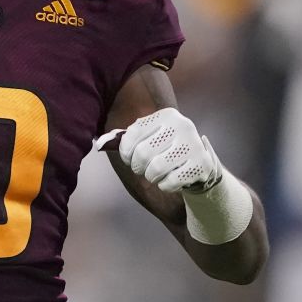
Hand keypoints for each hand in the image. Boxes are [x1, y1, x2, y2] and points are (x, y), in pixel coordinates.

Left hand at [98, 107, 223, 193]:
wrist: (199, 165)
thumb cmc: (165, 150)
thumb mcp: (148, 139)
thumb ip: (125, 139)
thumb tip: (99, 144)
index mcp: (166, 115)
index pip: (132, 135)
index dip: (125, 152)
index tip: (129, 158)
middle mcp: (182, 125)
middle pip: (143, 153)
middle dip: (138, 166)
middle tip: (143, 169)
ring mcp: (193, 144)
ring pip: (156, 168)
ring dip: (151, 177)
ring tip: (156, 174)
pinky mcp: (201, 164)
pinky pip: (171, 181)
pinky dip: (165, 185)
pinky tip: (170, 180)